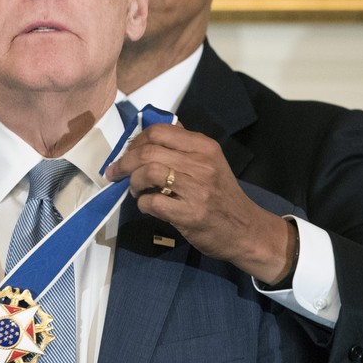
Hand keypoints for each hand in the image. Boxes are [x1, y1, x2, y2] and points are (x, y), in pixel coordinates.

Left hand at [104, 123, 295, 283]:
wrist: (246, 230)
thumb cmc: (222, 195)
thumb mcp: (210, 162)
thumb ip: (183, 148)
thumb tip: (147, 137)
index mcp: (204, 146)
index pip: (159, 131)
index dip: (135, 141)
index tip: (128, 153)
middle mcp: (201, 164)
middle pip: (148, 151)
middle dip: (125, 162)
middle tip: (117, 172)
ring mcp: (197, 189)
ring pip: (148, 172)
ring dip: (133, 182)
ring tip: (136, 190)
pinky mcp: (190, 214)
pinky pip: (153, 202)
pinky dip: (142, 203)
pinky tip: (147, 206)